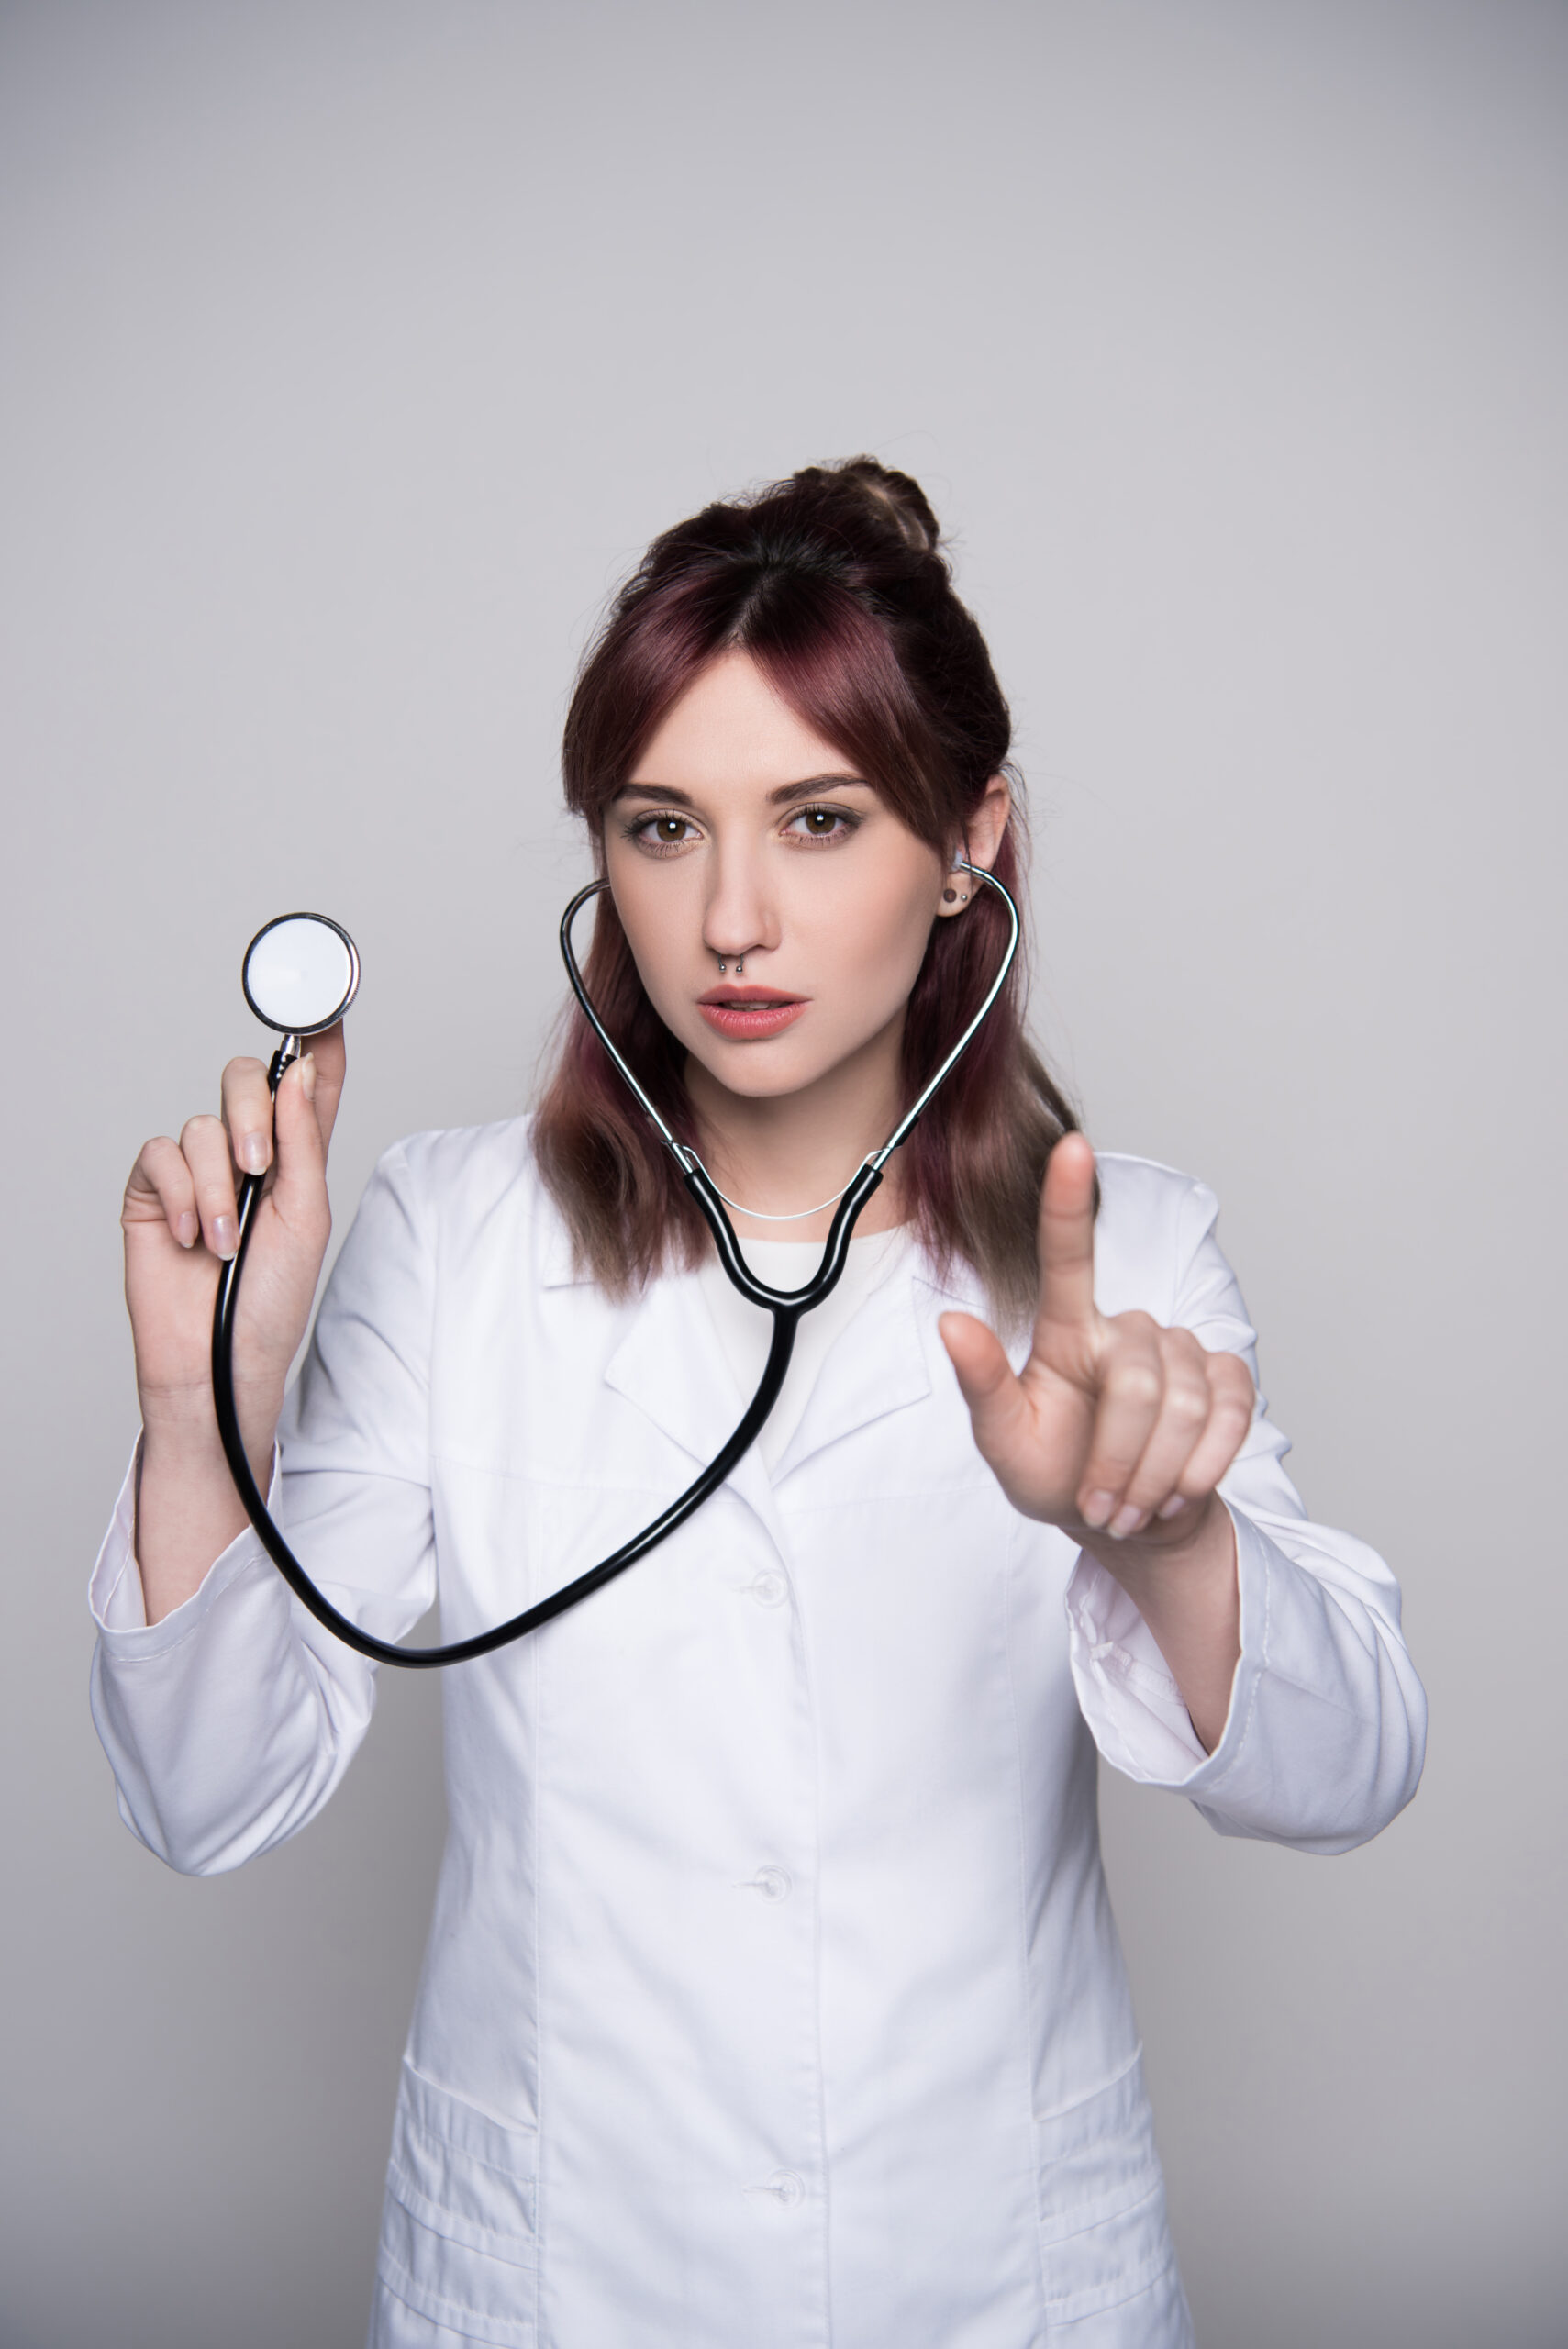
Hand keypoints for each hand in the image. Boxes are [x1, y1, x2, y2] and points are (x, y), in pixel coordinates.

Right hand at [122, 1026, 344, 1447]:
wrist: (219, 1357)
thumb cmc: (270, 1300)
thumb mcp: (306, 1215)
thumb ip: (303, 1139)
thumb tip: (301, 1069)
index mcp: (295, 1157)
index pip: (308, 1087)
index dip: (318, 1047)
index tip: (328, 1014)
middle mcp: (246, 1154)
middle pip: (246, 1081)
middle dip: (252, 1115)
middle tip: (259, 1167)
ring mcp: (197, 1170)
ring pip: (202, 1126)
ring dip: (219, 1187)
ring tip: (227, 1241)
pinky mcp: (154, 1190)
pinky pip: (160, 1153)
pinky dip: (182, 1194)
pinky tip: (193, 1237)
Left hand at [938, 1133, 1254, 1546]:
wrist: (1125, 1522)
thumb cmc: (1055, 1474)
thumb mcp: (1003, 1442)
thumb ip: (980, 1385)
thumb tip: (949, 1322)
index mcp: (1067, 1331)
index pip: (1067, 1256)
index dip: (1070, 1201)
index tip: (1073, 1147)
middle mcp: (1125, 1329)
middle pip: (1136, 1378)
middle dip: (1120, 1458)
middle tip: (1101, 1506)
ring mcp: (1181, 1351)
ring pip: (1185, 1403)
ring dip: (1156, 1472)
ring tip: (1130, 1505)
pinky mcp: (1227, 1378)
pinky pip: (1231, 1412)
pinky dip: (1204, 1465)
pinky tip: (1178, 1488)